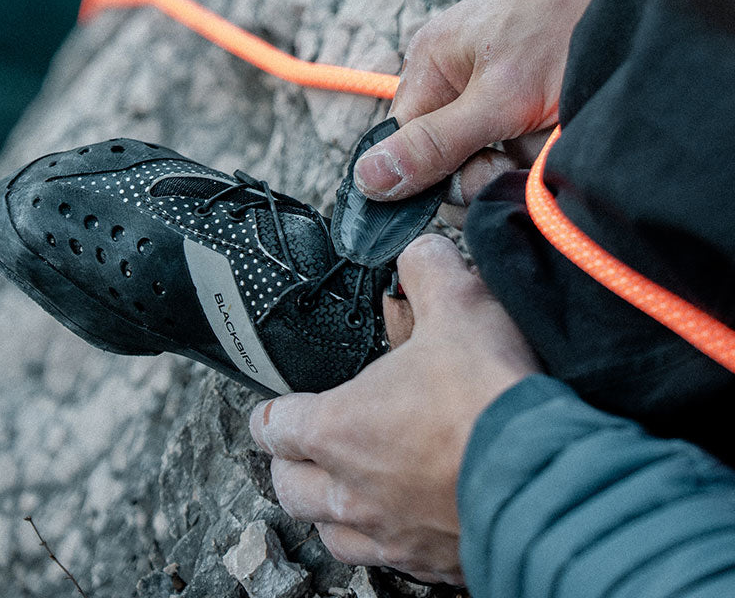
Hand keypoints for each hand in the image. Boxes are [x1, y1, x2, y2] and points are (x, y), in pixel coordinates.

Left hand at [249, 234, 541, 584]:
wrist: (549, 473)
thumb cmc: (490, 394)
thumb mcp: (457, 303)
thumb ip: (428, 269)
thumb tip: (421, 254)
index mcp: (340, 429)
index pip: (275, 426)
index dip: (271, 413)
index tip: (274, 410)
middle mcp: (354, 490)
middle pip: (289, 489)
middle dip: (289, 466)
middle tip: (302, 450)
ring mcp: (392, 535)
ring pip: (333, 536)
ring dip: (331, 512)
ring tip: (345, 492)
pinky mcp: (434, 564)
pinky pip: (391, 562)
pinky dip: (388, 540)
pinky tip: (408, 519)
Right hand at [354, 0, 614, 202]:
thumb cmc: (564, 23)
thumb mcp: (497, 98)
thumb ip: (434, 144)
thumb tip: (366, 181)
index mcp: (428, 65)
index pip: (407, 148)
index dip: (442, 173)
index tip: (489, 169)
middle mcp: (453, 74)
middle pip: (448, 154)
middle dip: (489, 162)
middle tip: (525, 144)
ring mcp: (492, 81)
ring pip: (490, 150)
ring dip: (523, 151)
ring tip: (554, 121)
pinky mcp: (528, 88)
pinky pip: (521, 135)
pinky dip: (544, 138)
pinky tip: (564, 119)